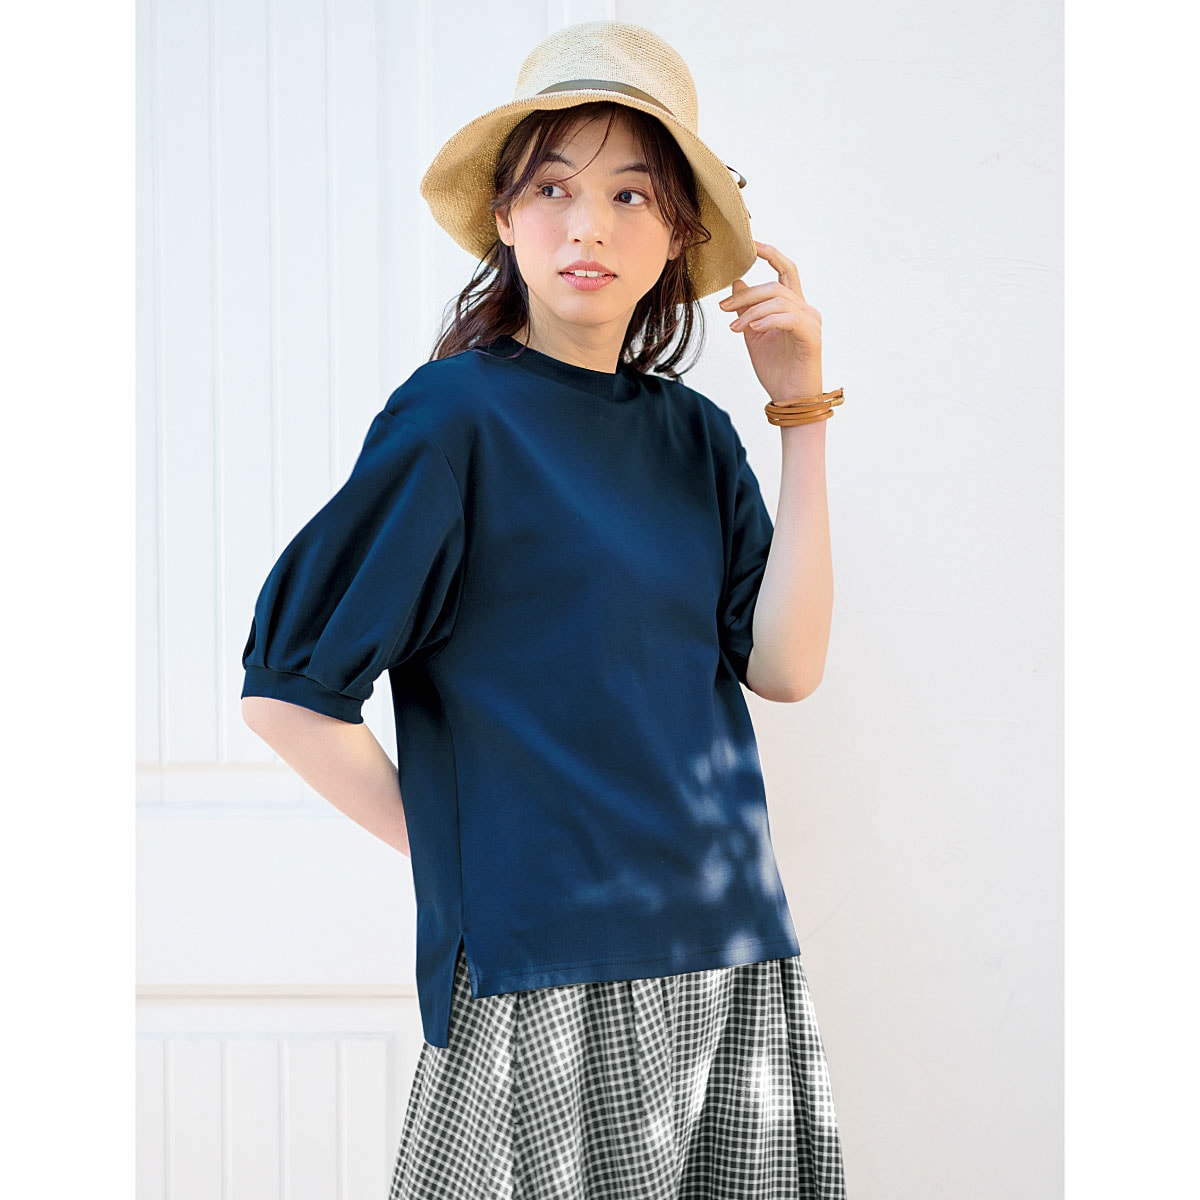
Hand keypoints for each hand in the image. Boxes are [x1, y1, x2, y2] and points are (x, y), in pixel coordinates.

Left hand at [719, 241, 823, 404]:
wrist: (789, 400)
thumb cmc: (776, 370)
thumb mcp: (754, 335)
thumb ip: (746, 310)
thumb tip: (737, 282)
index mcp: (793, 307)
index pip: (785, 270)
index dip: (770, 253)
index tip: (750, 244)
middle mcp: (806, 310)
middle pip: (775, 286)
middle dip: (746, 295)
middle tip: (723, 307)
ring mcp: (811, 323)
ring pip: (779, 300)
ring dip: (751, 311)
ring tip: (734, 328)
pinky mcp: (811, 338)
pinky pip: (789, 318)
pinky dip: (767, 320)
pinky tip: (752, 329)